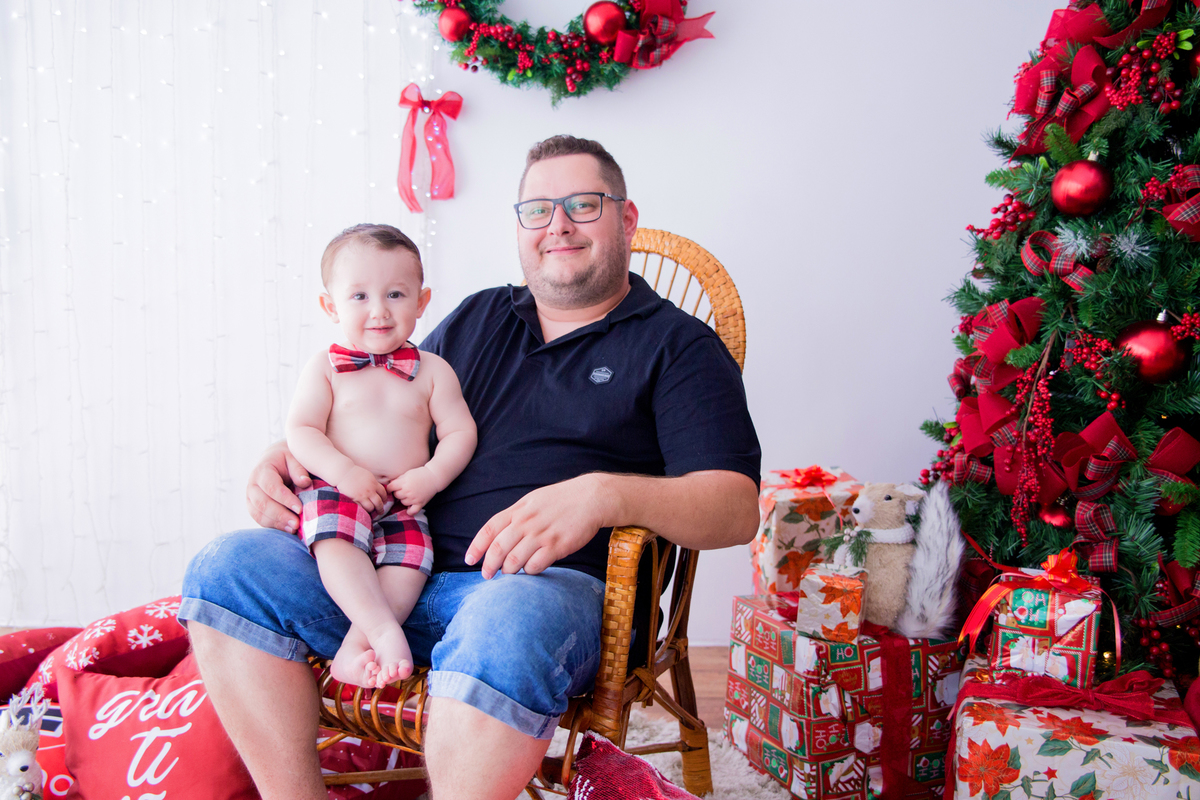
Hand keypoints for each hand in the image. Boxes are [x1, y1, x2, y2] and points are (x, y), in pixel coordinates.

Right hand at [246, 441, 311, 532]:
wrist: (274, 462)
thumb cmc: (288, 461)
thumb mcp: (294, 458)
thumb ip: (299, 470)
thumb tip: (305, 482)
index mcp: (263, 470)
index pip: (271, 486)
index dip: (285, 499)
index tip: (300, 508)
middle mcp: (252, 485)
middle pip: (262, 503)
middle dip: (281, 515)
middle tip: (297, 523)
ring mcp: (250, 498)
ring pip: (259, 514)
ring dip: (277, 523)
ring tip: (294, 528)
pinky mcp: (253, 508)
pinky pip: (260, 520)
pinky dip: (274, 526)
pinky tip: (288, 529)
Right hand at [336, 466, 388, 513]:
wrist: (343, 472)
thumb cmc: (354, 472)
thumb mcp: (368, 475)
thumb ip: (373, 482)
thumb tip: (377, 488)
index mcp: (374, 483)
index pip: (383, 493)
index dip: (385, 498)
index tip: (384, 501)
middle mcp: (370, 491)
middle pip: (379, 502)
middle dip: (381, 508)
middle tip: (381, 511)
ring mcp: (362, 496)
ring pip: (371, 507)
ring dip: (372, 510)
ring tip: (372, 513)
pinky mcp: (354, 500)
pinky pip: (362, 508)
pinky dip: (364, 511)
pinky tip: (364, 511)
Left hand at [387, 466, 440, 514]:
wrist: (434, 476)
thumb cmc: (420, 474)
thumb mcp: (407, 473)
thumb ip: (398, 480)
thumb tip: (389, 486)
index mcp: (404, 482)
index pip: (390, 488)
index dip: (390, 488)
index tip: (392, 488)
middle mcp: (408, 491)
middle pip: (396, 495)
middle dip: (398, 492)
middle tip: (404, 489)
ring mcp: (414, 498)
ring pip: (403, 502)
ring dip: (405, 499)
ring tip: (410, 494)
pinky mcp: (420, 504)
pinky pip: (412, 512)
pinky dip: (409, 511)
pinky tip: (410, 507)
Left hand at [465, 474, 609, 578]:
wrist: (591, 498)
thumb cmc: (561, 500)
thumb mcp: (533, 502)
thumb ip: (515, 517)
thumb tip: (498, 537)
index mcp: (519, 510)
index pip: (490, 529)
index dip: (476, 546)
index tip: (469, 560)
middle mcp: (527, 522)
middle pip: (499, 548)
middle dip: (489, 565)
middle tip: (487, 575)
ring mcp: (542, 534)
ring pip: (515, 560)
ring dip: (509, 571)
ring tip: (511, 573)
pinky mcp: (557, 545)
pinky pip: (535, 565)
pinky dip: (529, 571)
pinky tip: (532, 569)